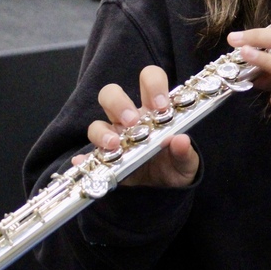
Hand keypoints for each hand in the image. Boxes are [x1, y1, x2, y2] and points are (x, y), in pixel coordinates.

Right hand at [71, 65, 198, 187]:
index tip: (160, 106)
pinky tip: (83, 163)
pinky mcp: (104, 159)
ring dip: (102, 131)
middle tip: (132, 121)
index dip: (153, 85)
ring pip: (97, 122)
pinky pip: (88, 156)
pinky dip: (84, 159)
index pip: (150, 79)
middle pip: (112, 94)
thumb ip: (185, 152)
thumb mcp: (187, 162)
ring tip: (114, 144)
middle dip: (119, 103)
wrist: (166, 190)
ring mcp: (114, 137)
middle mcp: (131, 119)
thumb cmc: (177, 166)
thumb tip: (180, 140)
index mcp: (154, 110)